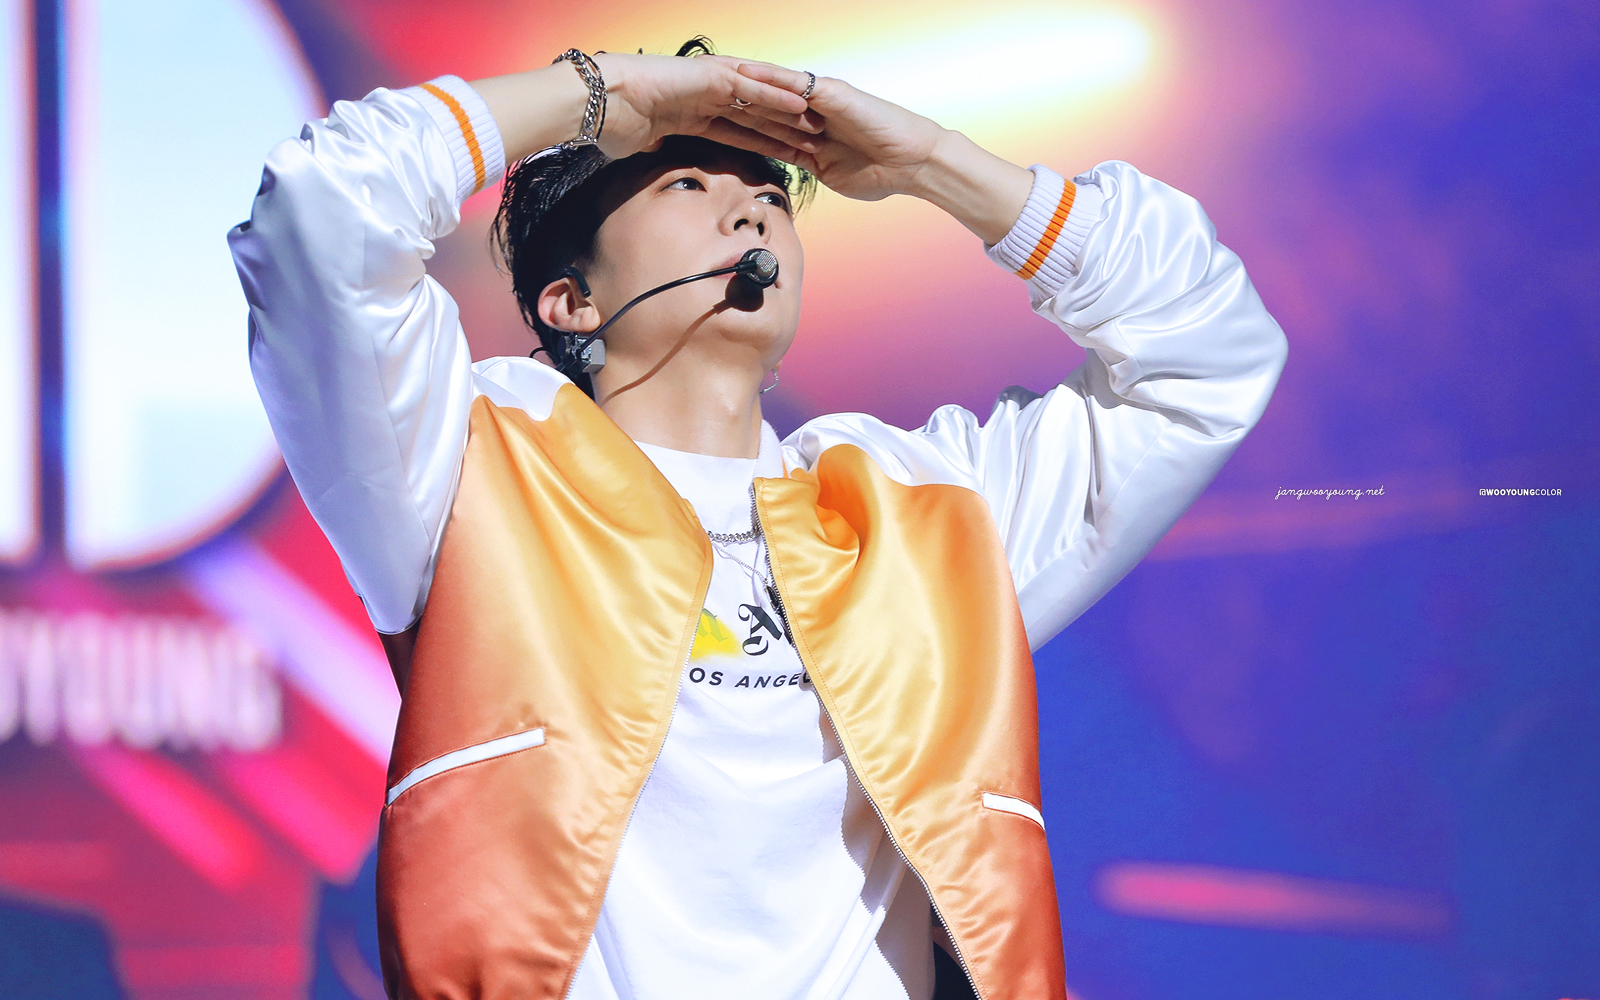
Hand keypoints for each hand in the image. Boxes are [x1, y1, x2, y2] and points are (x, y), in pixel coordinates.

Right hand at [588, 52, 813, 160]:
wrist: (597, 103)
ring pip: (760, 99)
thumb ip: (657, 150)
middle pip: (757, 115)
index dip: (766, 145)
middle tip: (817, 142)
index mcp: (695, 114)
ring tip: (819, 122)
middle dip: (787, 130)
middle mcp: (707, 95)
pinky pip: (751, 86)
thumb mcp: (643, 146)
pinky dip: (776, 94)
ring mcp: (710, 83)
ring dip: (790, 112)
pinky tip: (800, 103)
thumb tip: (657, 160)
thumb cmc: (613, 124)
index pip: (740, 132)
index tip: (789, 160)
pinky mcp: (710, 76)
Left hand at [707, 59, 1035, 244]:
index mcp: (805, 134)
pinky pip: (790, 83)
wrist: (912, 163)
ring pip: (769, 89)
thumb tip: (793, 186)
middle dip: (724, 97)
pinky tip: (739, 72)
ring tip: (705, 73)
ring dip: (737, 81)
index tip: (698, 122)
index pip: (760, 127)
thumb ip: (810, 172)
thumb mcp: (833, 177)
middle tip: (688, 90)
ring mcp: (817, 101)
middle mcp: (808, 112)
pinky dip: (765, 78)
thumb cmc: (881, 173)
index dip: (730, 123)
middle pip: (757, 103)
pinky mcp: (828, 93)